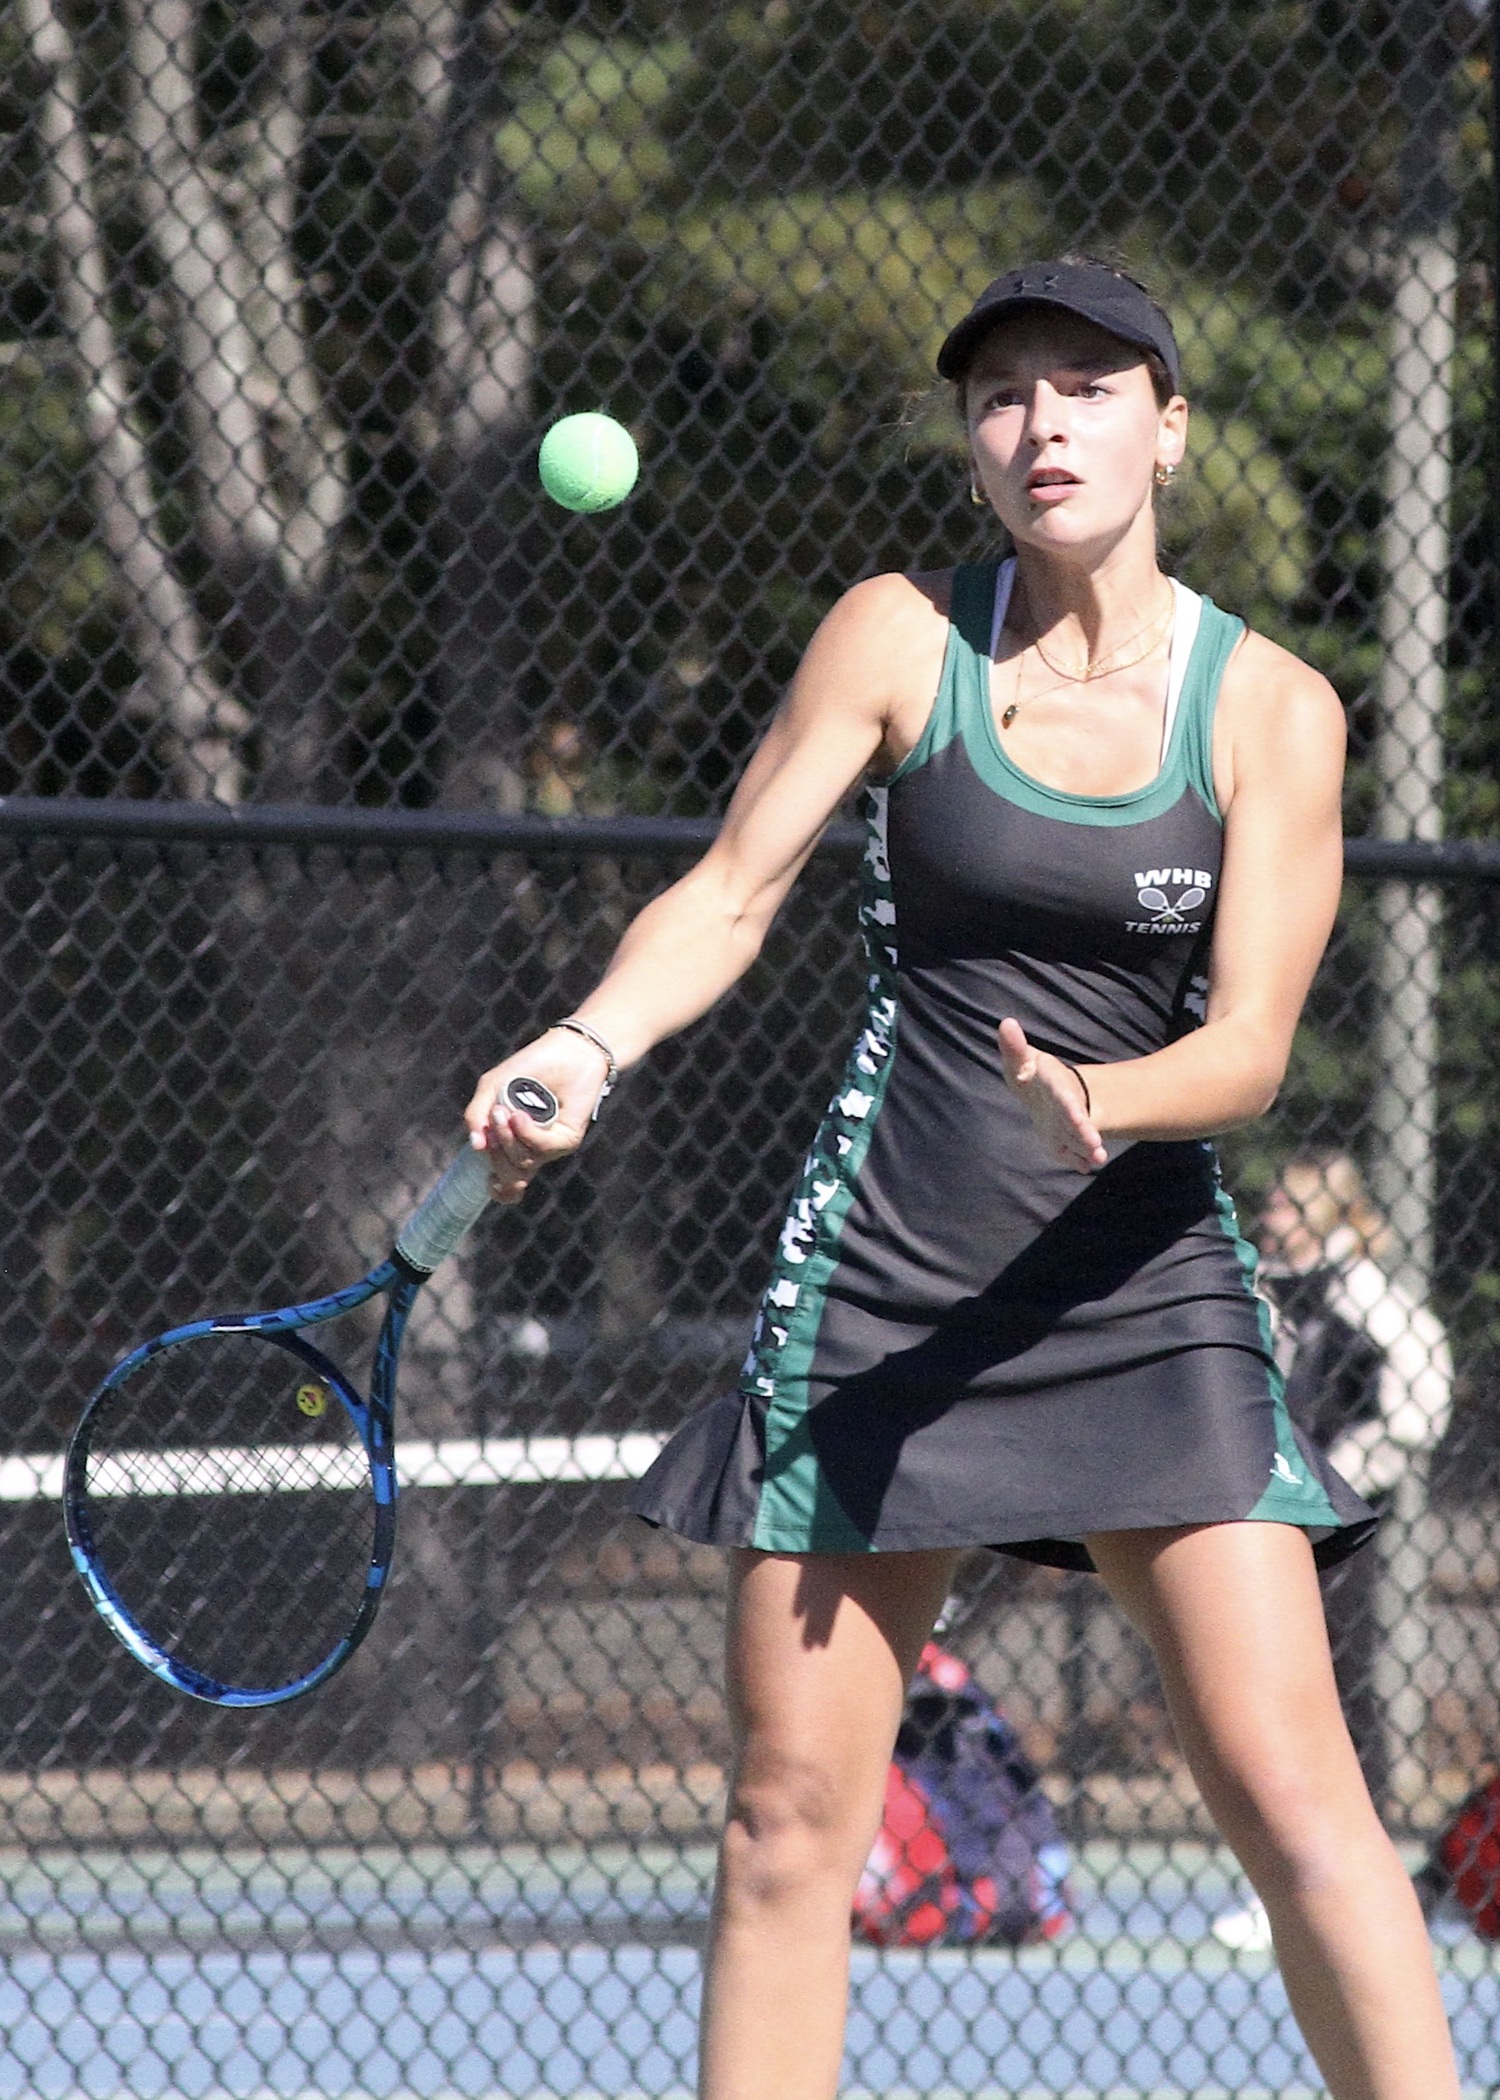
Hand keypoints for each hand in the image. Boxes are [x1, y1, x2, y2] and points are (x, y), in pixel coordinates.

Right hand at [463, 1029, 610, 1202]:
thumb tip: (476, 1146)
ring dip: (508, 1139)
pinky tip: (519, 1115)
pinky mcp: (568, 1139)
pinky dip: (527, 1133)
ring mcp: (551, 1147)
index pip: (509, 1185)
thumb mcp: (492, 1087)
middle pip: (510, 1176)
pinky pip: (542, 1148)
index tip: (489, 1181)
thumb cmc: (528, 1068)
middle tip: (493, 1117)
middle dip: (495, 1154)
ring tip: (504, 1111)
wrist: (566, 1050)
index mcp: (514, 1145)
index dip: (499, 1190)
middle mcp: (533, 1151)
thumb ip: (477, 1116)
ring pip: (523, 1163)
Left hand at [997, 1018, 1106, 1172]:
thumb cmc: (1034, 1075)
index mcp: (1056, 1087)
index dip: (1069, 1106)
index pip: (1063, 1096)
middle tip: (1095, 1144)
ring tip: (1099, 1158)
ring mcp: (1067, 1127)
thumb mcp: (1021, 1060)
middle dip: (1085, 1132)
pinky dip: (1080, 1161)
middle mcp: (1067, 1108)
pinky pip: (1072, 1154)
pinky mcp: (1064, 1143)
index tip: (1076, 1114)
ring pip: (1079, 1140)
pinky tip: (1087, 1167)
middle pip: (1077, 1121)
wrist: (1048, 1094)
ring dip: (1088, 1149)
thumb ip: (1013, 1046)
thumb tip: (1006, 1023)